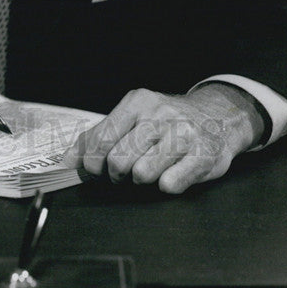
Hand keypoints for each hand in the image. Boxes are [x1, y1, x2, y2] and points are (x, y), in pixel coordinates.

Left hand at [61, 84, 263, 193]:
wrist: (218, 118)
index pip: (101, 138)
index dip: (91, 163)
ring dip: (140, 180)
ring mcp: (184, 133)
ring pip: (142, 173)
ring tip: (149, 170)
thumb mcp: (133, 117)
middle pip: (118, 160)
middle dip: (116, 175)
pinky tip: (169, 176)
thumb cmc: (167, 123)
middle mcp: (161, 114)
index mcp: (138, 102)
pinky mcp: (204, 155)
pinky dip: (165, 185)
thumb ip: (99, 135)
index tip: (94, 171)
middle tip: (123, 173)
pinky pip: (171, 184)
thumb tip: (68, 160)